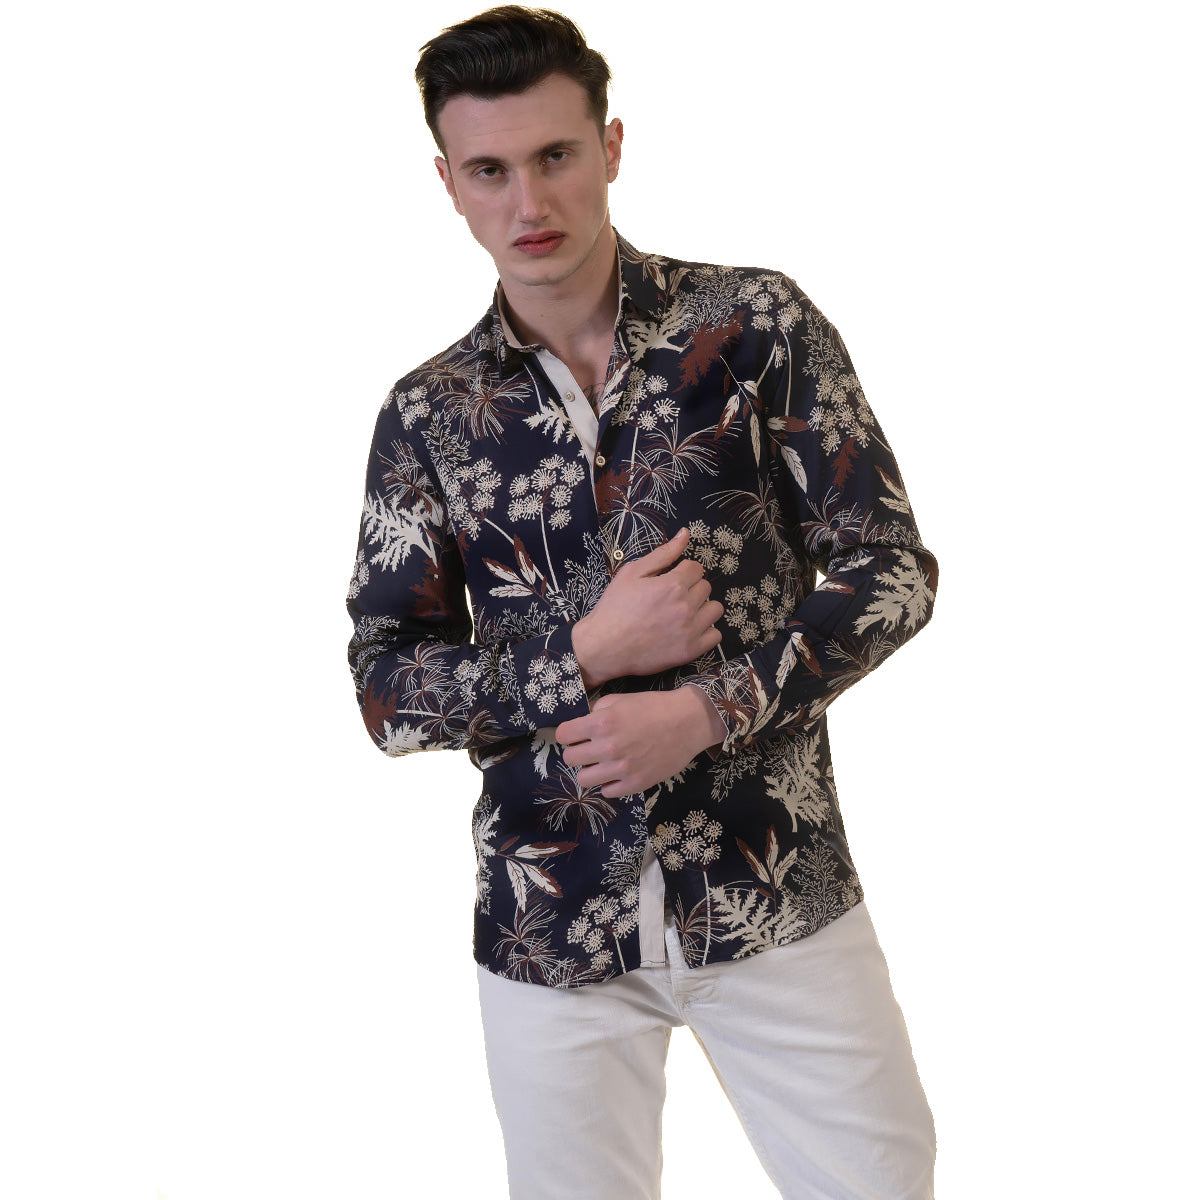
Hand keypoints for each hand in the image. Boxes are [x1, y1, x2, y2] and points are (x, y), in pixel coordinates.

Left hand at [556, 686, 727, 798]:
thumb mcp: (621, 699)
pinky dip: (609, 783)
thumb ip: (598, 710)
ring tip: (602, 763)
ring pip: (583, 780)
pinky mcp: (635, 784)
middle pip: (570, 758)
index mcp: (601, 723)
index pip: (563, 735)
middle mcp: (608, 747)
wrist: (689, 721)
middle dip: (577, 751)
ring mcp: (621, 768)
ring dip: (589, 770)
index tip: (575, 734)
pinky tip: (617, 773)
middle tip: (589, 749)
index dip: (568, 734)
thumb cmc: (655, 707)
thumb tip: (583, 724)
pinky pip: (607, 792)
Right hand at [572, 529, 723, 688]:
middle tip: (672, 598)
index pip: (696, 568)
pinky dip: (706, 632)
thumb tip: (684, 534)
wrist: (604, 646)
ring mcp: (690, 630)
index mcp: (672, 584)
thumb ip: (663, 553)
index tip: (672, 580)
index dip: (683, 572)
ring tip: (684, 613)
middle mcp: (685, 606)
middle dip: (692, 588)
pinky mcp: (690, 650)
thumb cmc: (614, 609)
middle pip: (706, 587)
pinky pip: (715, 636)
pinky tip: (689, 630)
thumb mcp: (632, 573)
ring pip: (715, 609)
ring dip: (703, 608)